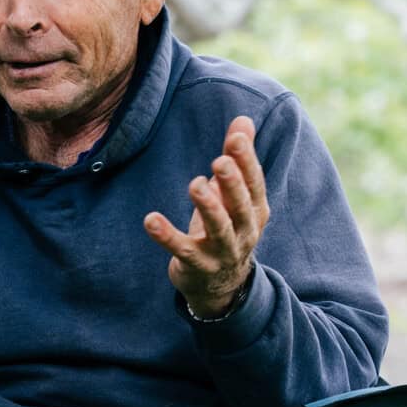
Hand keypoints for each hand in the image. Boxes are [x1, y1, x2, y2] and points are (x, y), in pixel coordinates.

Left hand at [143, 115, 269, 316]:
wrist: (220, 285)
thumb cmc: (226, 228)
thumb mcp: (233, 195)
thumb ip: (237, 158)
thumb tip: (243, 120)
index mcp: (255, 211)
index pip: (254, 183)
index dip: (246, 161)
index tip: (235, 137)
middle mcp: (244, 232)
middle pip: (241, 206)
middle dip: (232, 183)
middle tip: (219, 161)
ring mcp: (222, 252)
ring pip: (219, 229)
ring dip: (208, 207)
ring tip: (194, 185)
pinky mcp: (197, 266)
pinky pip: (182, 250)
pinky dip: (166, 235)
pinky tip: (150, 219)